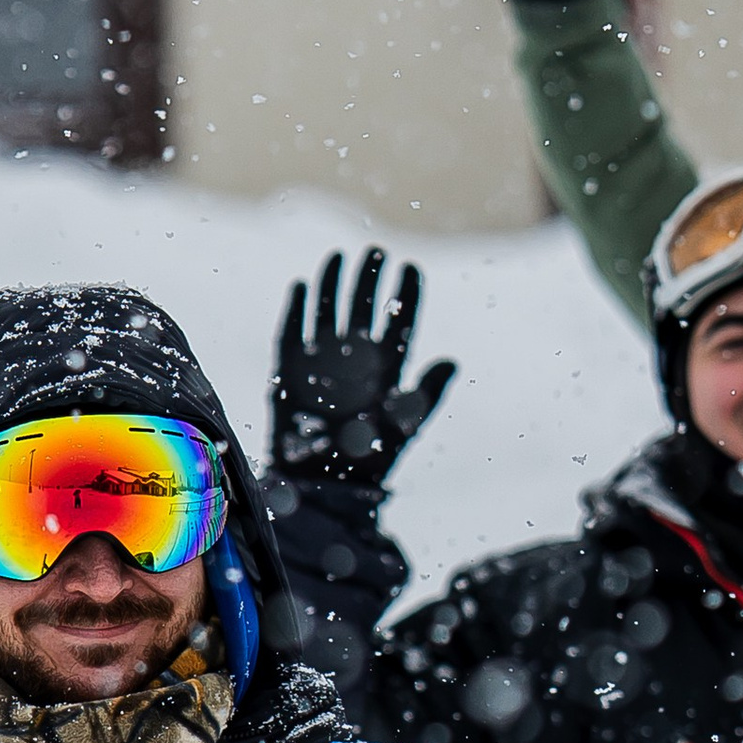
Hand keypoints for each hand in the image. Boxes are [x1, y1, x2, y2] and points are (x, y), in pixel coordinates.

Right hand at [271, 245, 456, 487]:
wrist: (319, 489)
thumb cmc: (364, 466)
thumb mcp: (401, 432)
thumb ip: (424, 398)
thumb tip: (453, 361)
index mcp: (387, 371)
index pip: (400, 323)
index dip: (407, 295)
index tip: (412, 268)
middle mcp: (354, 361)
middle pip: (364, 308)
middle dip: (370, 278)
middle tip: (377, 252)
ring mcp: (320, 362)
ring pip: (327, 311)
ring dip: (332, 284)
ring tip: (340, 256)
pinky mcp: (289, 371)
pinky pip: (291, 333)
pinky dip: (294, 310)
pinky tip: (299, 287)